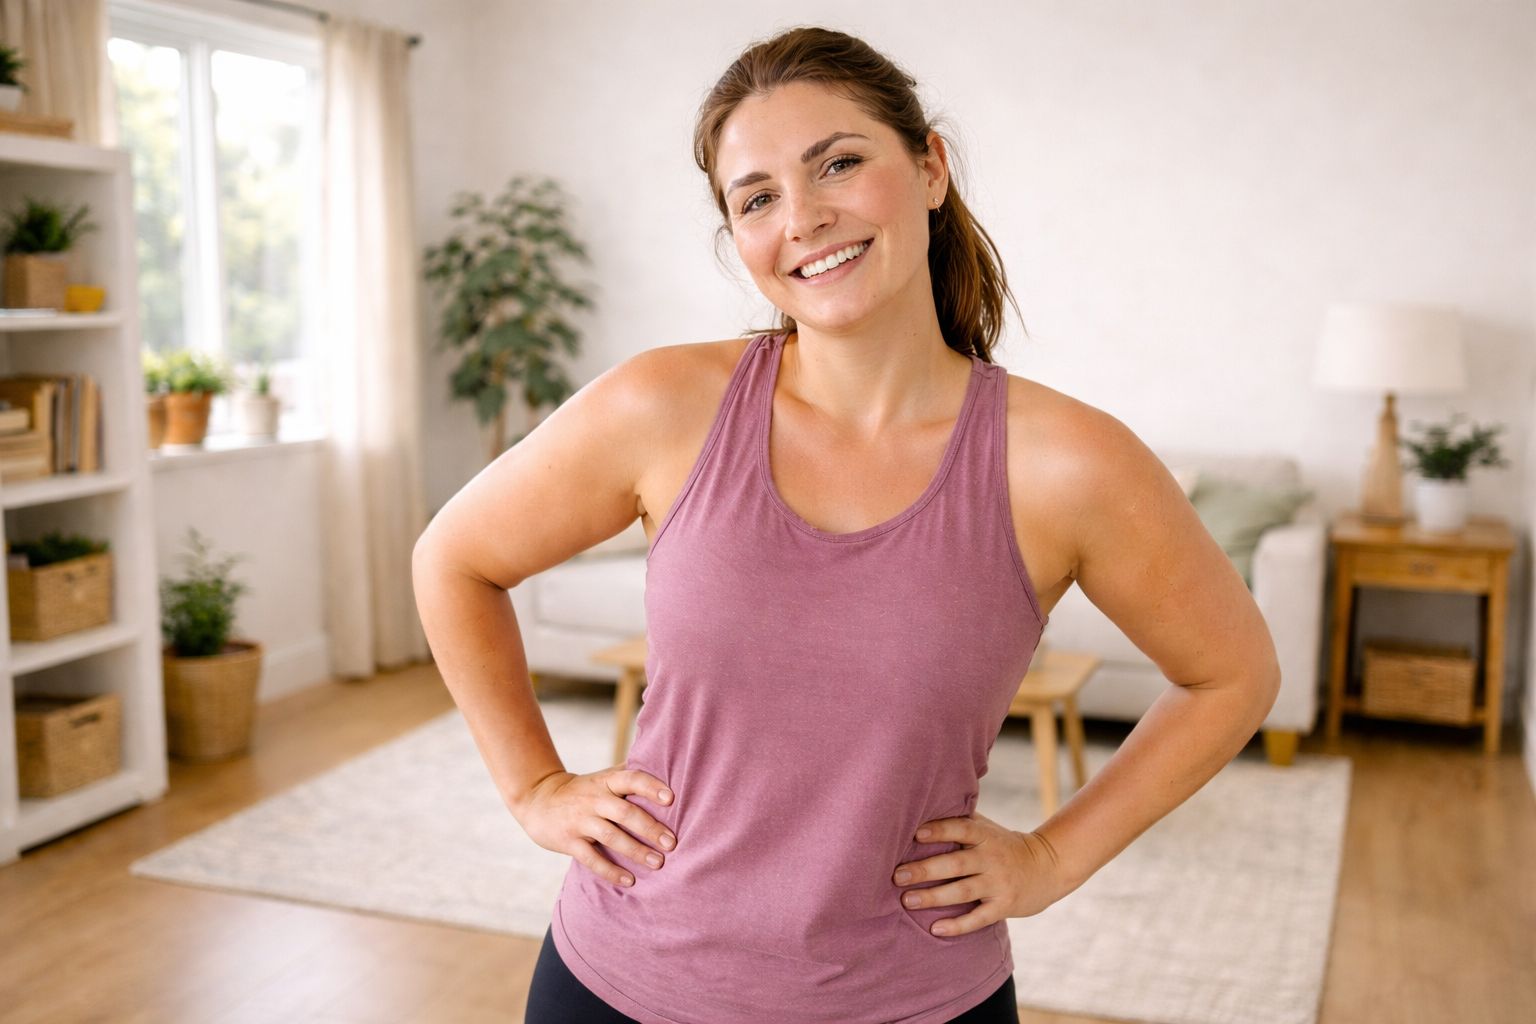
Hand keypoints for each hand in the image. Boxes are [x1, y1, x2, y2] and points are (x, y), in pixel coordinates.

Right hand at [512, 768, 676, 887]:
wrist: (539, 800)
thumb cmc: (583, 790)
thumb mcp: (603, 777)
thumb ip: (629, 774)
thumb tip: (664, 766)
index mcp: (606, 782)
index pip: (631, 779)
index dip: (650, 787)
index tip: (671, 798)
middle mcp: (594, 799)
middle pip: (624, 812)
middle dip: (650, 828)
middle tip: (671, 843)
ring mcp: (580, 821)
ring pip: (611, 836)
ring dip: (636, 851)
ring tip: (658, 863)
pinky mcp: (569, 841)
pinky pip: (591, 858)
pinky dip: (611, 871)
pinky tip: (630, 880)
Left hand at [891, 811, 1076, 936]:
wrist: (1046, 868)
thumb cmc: (1003, 845)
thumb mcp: (988, 828)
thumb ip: (961, 820)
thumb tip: (922, 804)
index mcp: (985, 835)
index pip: (960, 829)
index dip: (939, 830)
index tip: (915, 834)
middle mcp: (992, 858)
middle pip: (955, 864)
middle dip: (925, 870)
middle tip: (897, 876)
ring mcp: (999, 883)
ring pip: (963, 892)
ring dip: (934, 897)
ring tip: (907, 901)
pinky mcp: (1004, 906)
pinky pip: (979, 918)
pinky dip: (958, 925)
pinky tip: (936, 929)